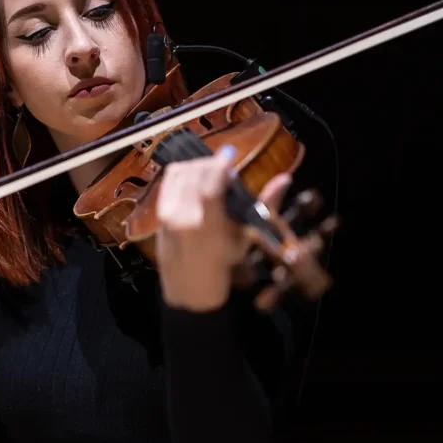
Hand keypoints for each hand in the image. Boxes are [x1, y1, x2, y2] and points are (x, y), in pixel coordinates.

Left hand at [155, 145, 291, 312]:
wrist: (188, 288)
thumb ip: (264, 205)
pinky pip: (168, 180)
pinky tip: (195, 180)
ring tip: (211, 174)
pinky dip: (183, 173)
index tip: (230, 153)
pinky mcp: (158, 213)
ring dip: (197, 166)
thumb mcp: (245, 238)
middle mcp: (182, 217)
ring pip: (179, 172)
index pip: (210, 183)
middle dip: (211, 164)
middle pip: (195, 172)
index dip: (220, 163)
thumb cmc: (222, 266)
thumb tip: (284, 178)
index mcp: (207, 226)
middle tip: (225, 170)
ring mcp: (166, 214)